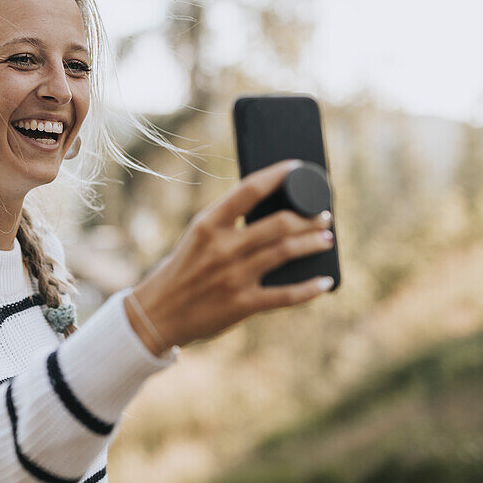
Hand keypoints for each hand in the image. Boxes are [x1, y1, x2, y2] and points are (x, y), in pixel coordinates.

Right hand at [125, 159, 334, 355]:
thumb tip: (271, 211)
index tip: (298, 168)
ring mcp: (233, 277)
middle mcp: (222, 248)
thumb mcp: (196, 238)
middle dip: (309, 217)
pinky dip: (311, 288)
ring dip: (313, 243)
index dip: (279, 175)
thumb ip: (226, 224)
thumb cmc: (181, 271)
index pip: (250, 189)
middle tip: (323, 215)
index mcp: (208, 225)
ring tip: (326, 238)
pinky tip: (325, 283)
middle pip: (279, 223)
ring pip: (286, 252)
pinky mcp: (242, 305)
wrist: (156, 314)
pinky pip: (286, 295)